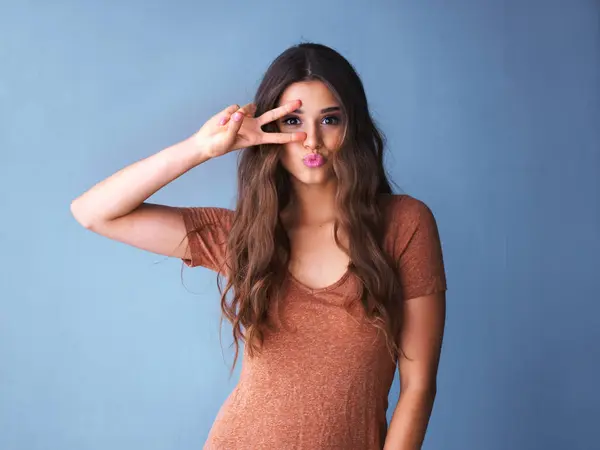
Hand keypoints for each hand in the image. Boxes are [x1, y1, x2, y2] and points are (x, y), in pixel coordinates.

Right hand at [190, 100, 306, 157]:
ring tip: (223, 125)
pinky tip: (220, 122)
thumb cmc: (218, 146)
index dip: (289, 137)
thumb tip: (240, 114)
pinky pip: (235, 108)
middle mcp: (254, 126)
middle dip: (286, 108)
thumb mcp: (227, 141)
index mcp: (256, 138)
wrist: (206, 142)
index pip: (276, 137)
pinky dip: (227, 115)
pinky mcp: (235, 111)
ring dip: (238, 114)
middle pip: (273, 115)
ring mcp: (245, 118)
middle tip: (299, 102)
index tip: (303, 136)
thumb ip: (235, 127)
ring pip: (249, 108)